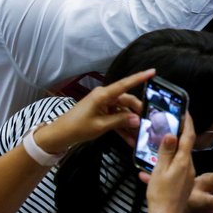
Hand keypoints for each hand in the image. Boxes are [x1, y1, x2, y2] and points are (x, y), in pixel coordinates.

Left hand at [34, 69, 150, 153]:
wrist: (59, 135)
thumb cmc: (78, 127)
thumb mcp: (100, 125)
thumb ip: (120, 121)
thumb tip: (138, 119)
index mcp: (103, 95)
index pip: (125, 84)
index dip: (139, 78)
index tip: (153, 72)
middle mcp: (105, 97)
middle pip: (127, 102)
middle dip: (137, 112)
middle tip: (149, 123)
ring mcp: (103, 105)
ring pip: (123, 112)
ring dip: (130, 124)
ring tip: (140, 136)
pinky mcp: (102, 113)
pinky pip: (116, 119)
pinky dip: (122, 128)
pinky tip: (130, 140)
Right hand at [139, 115, 195, 212]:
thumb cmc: (160, 194)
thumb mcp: (159, 171)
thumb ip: (166, 152)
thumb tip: (172, 134)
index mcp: (183, 161)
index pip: (189, 136)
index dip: (188, 122)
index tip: (185, 111)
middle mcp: (189, 166)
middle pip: (187, 145)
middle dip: (181, 133)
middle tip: (171, 123)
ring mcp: (188, 175)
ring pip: (183, 155)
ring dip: (177, 146)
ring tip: (165, 140)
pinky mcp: (185, 182)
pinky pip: (181, 165)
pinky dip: (175, 158)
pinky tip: (165, 160)